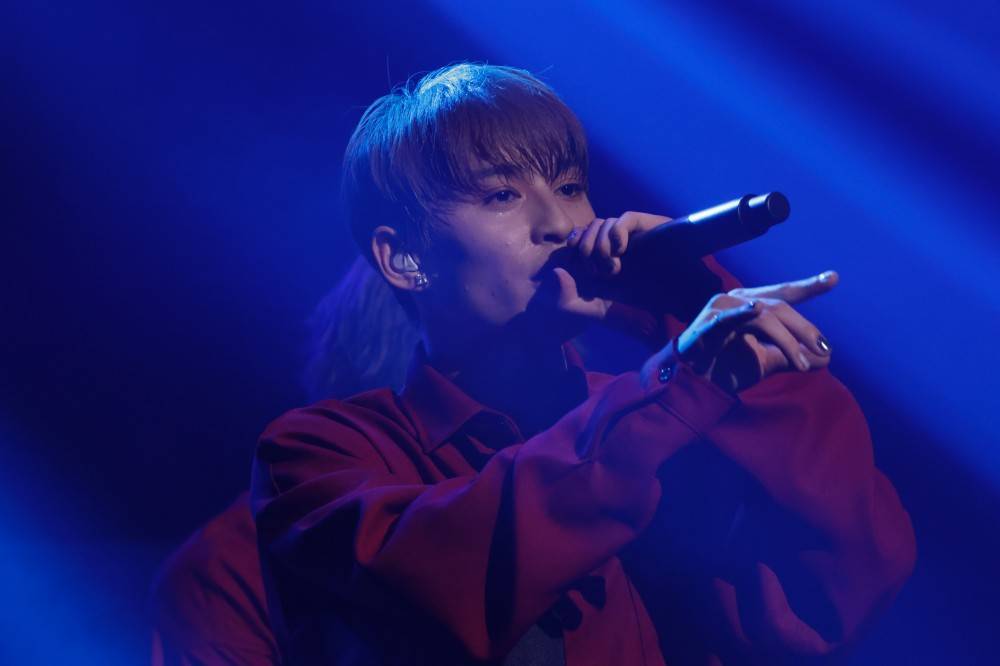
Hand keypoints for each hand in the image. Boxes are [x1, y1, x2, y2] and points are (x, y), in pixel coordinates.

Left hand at [549, 212, 670, 319]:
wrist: (674, 305)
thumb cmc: (636, 311)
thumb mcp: (593, 309)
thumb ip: (569, 299)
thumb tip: (555, 274)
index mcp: (603, 257)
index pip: (580, 236)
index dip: (574, 241)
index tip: (571, 255)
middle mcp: (617, 243)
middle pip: (590, 227)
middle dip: (586, 249)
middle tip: (597, 273)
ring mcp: (634, 234)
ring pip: (604, 223)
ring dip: (601, 246)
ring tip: (613, 269)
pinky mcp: (651, 227)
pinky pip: (625, 219)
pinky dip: (616, 233)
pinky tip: (620, 251)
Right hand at [647, 271, 839, 392]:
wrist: (692, 385)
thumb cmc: (724, 369)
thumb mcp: (765, 362)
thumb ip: (792, 356)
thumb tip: (826, 356)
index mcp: (748, 305)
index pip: (783, 294)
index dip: (808, 286)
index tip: (834, 278)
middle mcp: (735, 301)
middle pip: (778, 307)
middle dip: (804, 329)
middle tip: (823, 349)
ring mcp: (719, 310)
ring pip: (763, 316)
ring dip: (787, 340)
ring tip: (802, 363)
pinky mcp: (705, 325)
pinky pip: (727, 319)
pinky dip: (740, 314)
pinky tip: (754, 310)